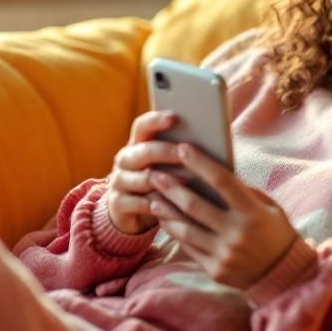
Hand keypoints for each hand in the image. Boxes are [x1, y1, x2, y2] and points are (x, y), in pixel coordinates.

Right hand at [106, 110, 181, 234]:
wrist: (134, 213)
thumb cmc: (161, 184)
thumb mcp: (167, 166)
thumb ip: (181, 152)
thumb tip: (213, 138)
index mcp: (137, 144)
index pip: (142, 126)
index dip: (156, 120)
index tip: (175, 117)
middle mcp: (125, 160)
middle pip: (144, 151)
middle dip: (167, 151)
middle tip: (186, 152)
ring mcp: (119, 181)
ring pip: (144, 179)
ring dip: (167, 181)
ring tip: (189, 181)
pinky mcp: (118, 203)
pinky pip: (141, 203)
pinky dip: (160, 205)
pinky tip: (177, 207)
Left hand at [148, 144, 297, 288]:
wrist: (284, 275)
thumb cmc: (275, 232)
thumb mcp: (268, 207)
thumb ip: (243, 191)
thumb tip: (212, 171)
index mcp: (252, 213)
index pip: (222, 181)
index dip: (200, 163)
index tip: (182, 148)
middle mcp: (236, 234)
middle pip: (195, 206)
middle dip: (171, 188)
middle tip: (154, 174)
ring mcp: (224, 254)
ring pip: (186, 229)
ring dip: (166, 212)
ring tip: (152, 198)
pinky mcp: (215, 270)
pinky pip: (189, 248)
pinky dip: (175, 232)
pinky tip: (165, 220)